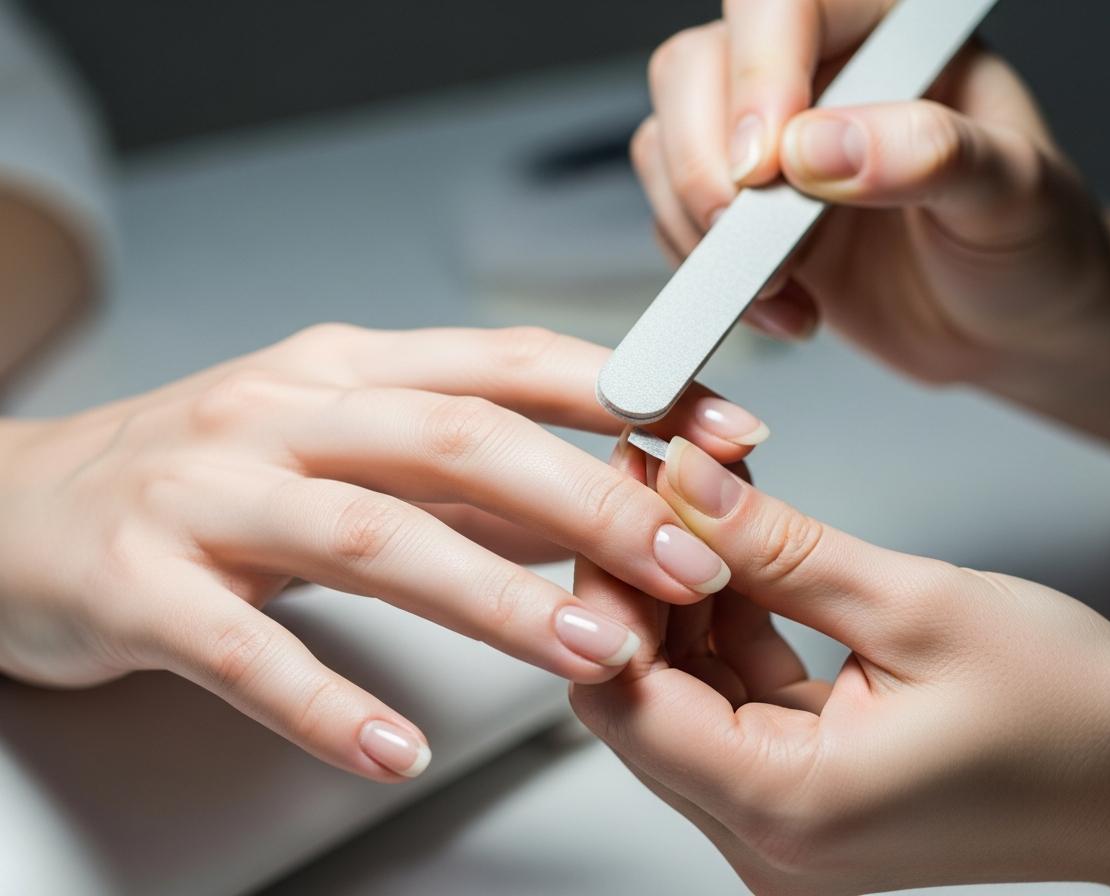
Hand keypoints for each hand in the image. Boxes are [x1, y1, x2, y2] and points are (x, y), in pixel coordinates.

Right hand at [0, 324, 767, 781]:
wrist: (24, 504)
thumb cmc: (205, 472)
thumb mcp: (341, 440)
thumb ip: (465, 468)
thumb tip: (597, 491)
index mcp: (348, 369)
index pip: (508, 361)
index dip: (624, 392)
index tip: (725, 432)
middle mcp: (284, 414)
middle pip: (458, 440)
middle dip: (590, 501)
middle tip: (690, 562)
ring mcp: (208, 494)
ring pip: (371, 536)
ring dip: (494, 598)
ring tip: (594, 654)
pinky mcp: (139, 586)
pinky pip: (244, 651)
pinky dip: (327, 701)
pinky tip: (398, 746)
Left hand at [572, 437, 1109, 893]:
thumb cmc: (1077, 721)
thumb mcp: (916, 604)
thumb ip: (781, 546)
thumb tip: (689, 486)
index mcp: (790, 806)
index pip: (624, 695)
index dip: (611, 586)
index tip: (627, 498)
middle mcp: (771, 835)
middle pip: (640, 697)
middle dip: (642, 582)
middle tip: (663, 484)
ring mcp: (786, 820)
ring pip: (680, 694)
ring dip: (684, 597)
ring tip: (706, 502)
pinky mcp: (806, 792)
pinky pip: (730, 703)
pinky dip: (727, 629)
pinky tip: (743, 556)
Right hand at [637, 0, 1109, 383]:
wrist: (1017, 329)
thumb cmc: (1036, 244)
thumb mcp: (1016, 195)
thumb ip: (933, 157)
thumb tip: (820, 148)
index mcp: (890, 32)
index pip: (786, 4)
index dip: (757, 76)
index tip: (766, 171)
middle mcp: (817, 74)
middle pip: (695, 67)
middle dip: (705, 164)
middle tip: (751, 243)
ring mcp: (770, 147)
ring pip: (666, 142)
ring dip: (700, 230)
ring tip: (783, 289)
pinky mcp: (742, 216)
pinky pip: (674, 221)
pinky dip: (707, 276)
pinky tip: (785, 307)